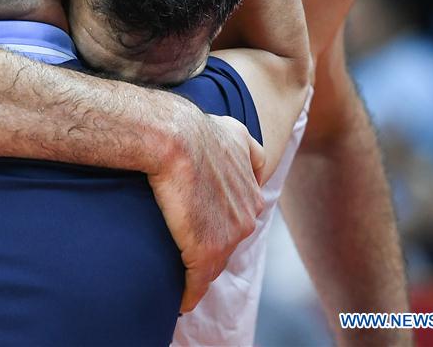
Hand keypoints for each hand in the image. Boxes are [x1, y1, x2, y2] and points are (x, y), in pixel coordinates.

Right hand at [148, 109, 264, 312]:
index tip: (198, 229)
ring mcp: (228, 238)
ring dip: (198, 272)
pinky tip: (181, 300)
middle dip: (208, 249)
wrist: (176, 139)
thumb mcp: (236, 134)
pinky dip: (189, 293)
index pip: (235, 222)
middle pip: (225, 244)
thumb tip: (257, 166)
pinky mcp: (205, 252)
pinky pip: (198, 282)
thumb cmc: (198, 132)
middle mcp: (247, 218)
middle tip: (185, 252)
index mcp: (252, 196)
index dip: (214, 226)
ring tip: (180, 278)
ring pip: (212, 264)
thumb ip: (250, 152)